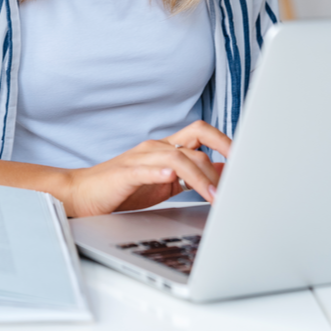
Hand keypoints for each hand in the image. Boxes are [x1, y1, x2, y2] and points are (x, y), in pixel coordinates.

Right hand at [62, 121, 231, 216]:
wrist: (82, 194)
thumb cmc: (122, 190)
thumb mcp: (165, 183)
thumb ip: (191, 177)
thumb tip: (224, 177)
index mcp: (166, 147)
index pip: (201, 133)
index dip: (226, 142)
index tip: (248, 159)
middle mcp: (156, 147)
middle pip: (196, 136)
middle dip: (224, 150)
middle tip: (242, 171)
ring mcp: (141, 158)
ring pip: (180, 157)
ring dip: (203, 177)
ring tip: (216, 197)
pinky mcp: (126, 173)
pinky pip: (148, 169)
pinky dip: (162, 171)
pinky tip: (173, 177)